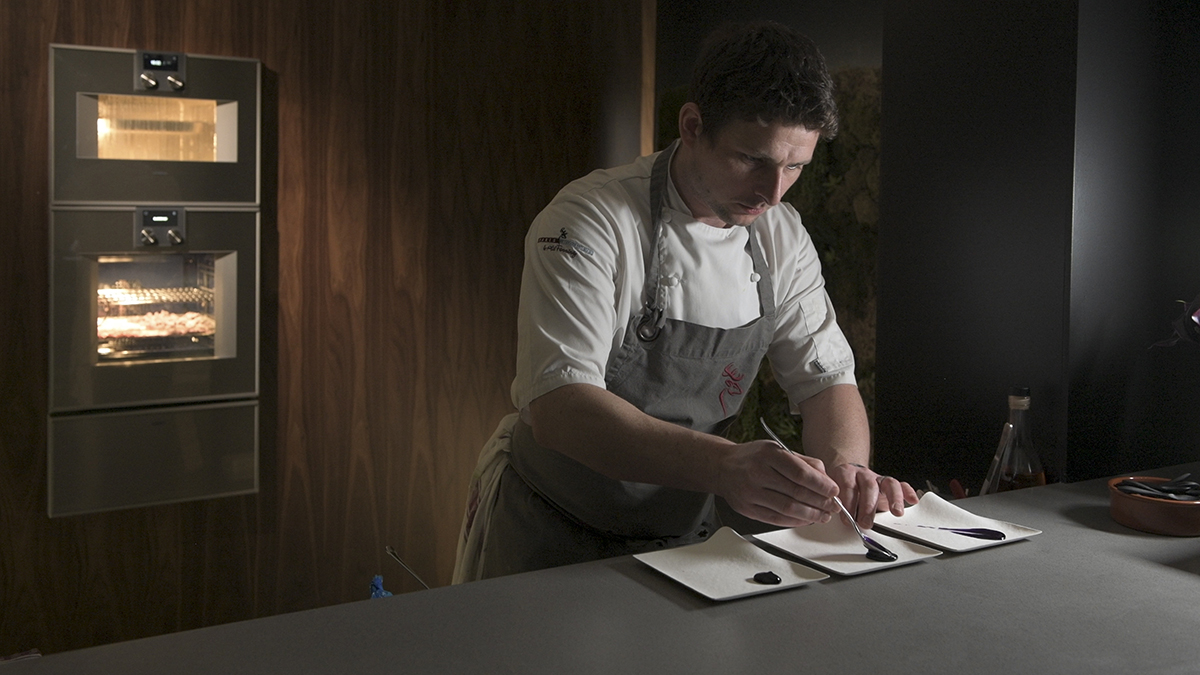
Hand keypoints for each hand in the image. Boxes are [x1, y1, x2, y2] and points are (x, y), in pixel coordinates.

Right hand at [716, 440, 839, 527]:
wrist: (722, 467)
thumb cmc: (752, 457)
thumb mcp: (777, 449)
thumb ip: (802, 462)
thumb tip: (825, 479)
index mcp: (768, 454)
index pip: (800, 472)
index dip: (820, 484)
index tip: (833, 491)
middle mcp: (757, 473)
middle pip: (796, 492)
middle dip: (820, 502)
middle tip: (832, 506)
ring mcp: (750, 493)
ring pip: (787, 508)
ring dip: (810, 515)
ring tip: (823, 515)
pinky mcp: (747, 509)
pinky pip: (776, 519)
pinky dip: (794, 521)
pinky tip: (805, 519)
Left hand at [828, 463, 918, 529]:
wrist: (846, 476)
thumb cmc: (838, 489)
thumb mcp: (831, 494)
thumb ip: (833, 503)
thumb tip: (831, 517)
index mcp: (845, 473)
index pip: (847, 485)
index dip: (847, 501)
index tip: (846, 517)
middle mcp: (863, 474)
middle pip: (868, 486)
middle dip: (867, 506)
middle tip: (865, 523)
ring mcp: (877, 478)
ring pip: (888, 483)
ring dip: (893, 498)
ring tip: (896, 512)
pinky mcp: (889, 484)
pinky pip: (901, 485)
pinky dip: (908, 492)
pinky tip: (912, 501)